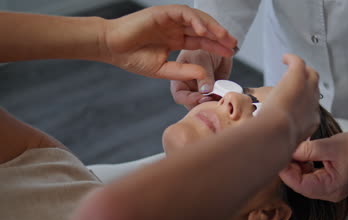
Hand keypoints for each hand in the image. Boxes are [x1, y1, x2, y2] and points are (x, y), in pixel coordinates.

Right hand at [100, 5, 236, 79]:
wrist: (111, 47)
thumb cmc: (132, 58)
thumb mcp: (163, 69)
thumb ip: (184, 71)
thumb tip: (205, 77)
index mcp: (175, 40)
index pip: (201, 41)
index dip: (216, 46)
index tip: (231, 53)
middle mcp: (175, 28)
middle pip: (203, 29)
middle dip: (220, 36)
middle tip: (234, 45)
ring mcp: (169, 19)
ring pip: (197, 19)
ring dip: (213, 27)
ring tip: (225, 37)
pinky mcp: (163, 12)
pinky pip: (184, 14)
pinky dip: (197, 20)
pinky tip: (206, 31)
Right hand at [170, 50, 232, 108]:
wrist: (220, 45)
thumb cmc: (202, 48)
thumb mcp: (200, 57)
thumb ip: (202, 74)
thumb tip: (205, 91)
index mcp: (180, 81)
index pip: (180, 96)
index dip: (189, 100)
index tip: (202, 98)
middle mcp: (191, 90)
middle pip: (194, 105)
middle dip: (204, 105)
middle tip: (214, 101)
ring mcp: (204, 93)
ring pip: (207, 105)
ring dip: (215, 104)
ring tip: (222, 99)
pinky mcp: (216, 93)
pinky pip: (219, 100)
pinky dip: (223, 100)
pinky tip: (228, 96)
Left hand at [259, 54, 320, 144]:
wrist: (277, 134)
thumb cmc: (276, 140)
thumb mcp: (281, 142)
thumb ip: (279, 140)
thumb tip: (266, 142)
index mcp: (310, 121)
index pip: (311, 107)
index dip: (304, 103)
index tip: (294, 102)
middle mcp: (313, 104)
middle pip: (315, 88)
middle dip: (309, 83)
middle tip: (298, 79)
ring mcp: (307, 89)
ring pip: (311, 74)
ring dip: (302, 70)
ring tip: (292, 66)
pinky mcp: (297, 77)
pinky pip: (298, 62)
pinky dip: (292, 59)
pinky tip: (284, 58)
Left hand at [279, 131, 347, 201]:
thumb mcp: (331, 146)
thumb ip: (308, 150)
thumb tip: (288, 151)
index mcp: (330, 188)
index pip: (299, 185)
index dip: (286, 171)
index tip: (279, 156)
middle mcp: (329, 192)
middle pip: (300, 183)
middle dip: (291, 166)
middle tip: (285, 149)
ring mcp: (330, 187)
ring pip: (305, 178)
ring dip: (298, 163)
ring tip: (296, 148)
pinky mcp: (330, 179)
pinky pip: (312, 174)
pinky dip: (306, 163)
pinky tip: (304, 151)